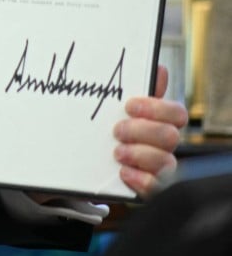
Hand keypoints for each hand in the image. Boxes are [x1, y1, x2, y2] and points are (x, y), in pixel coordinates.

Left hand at [113, 65, 188, 196]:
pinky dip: (140, 180)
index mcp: (159, 122)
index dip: (157, 108)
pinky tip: (123, 172)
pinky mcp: (147, 188)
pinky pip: (156, 188)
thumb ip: (134, 88)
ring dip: (140, 155)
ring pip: (166, 162)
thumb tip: (158, 68)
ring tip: (116, 152)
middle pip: (171, 136)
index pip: (177, 113)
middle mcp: (162, 145)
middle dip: (142, 131)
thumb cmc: (102, 129)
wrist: (77, 161)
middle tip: (117, 130)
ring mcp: (156, 167)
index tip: (129, 106)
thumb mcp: (113, 107)